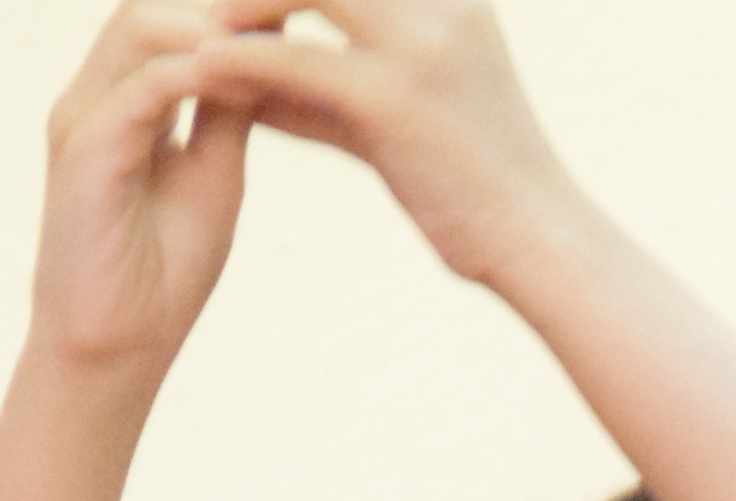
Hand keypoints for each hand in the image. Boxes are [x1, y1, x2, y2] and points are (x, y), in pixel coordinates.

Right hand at [32, 1, 257, 368]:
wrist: (117, 347)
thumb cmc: (163, 270)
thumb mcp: (215, 169)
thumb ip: (231, 107)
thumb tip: (272, 49)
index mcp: (122, 96)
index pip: (168, 15)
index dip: (226, 9)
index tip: (295, 11)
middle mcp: (94, 94)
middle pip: (149, 4)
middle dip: (219, 6)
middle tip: (290, 9)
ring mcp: (83, 116)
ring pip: (141, 26)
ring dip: (212, 26)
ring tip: (275, 37)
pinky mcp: (84, 150)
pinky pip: (143, 86)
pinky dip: (197, 73)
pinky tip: (246, 76)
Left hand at [189, 0, 585, 288]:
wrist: (539, 242)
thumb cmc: (471, 187)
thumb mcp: (394, 119)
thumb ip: (327, 91)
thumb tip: (257, 79)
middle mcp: (439, 5)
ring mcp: (421, 46)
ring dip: (244, 2)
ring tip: (196, 27)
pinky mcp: (397, 98)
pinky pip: (297, 62)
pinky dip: (244, 63)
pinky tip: (203, 73)